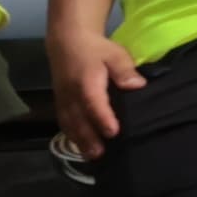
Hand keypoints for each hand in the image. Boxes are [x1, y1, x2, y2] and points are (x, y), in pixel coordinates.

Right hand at [51, 32, 144, 154]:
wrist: (67, 41)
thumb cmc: (96, 49)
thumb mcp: (115, 54)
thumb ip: (125, 70)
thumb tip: (137, 85)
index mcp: (86, 82)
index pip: (93, 103)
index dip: (102, 118)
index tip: (113, 132)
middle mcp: (71, 93)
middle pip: (78, 118)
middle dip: (88, 137)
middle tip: (100, 155)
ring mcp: (63, 98)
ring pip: (69, 122)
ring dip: (79, 140)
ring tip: (91, 156)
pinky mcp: (59, 100)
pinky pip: (63, 120)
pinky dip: (70, 134)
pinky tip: (79, 145)